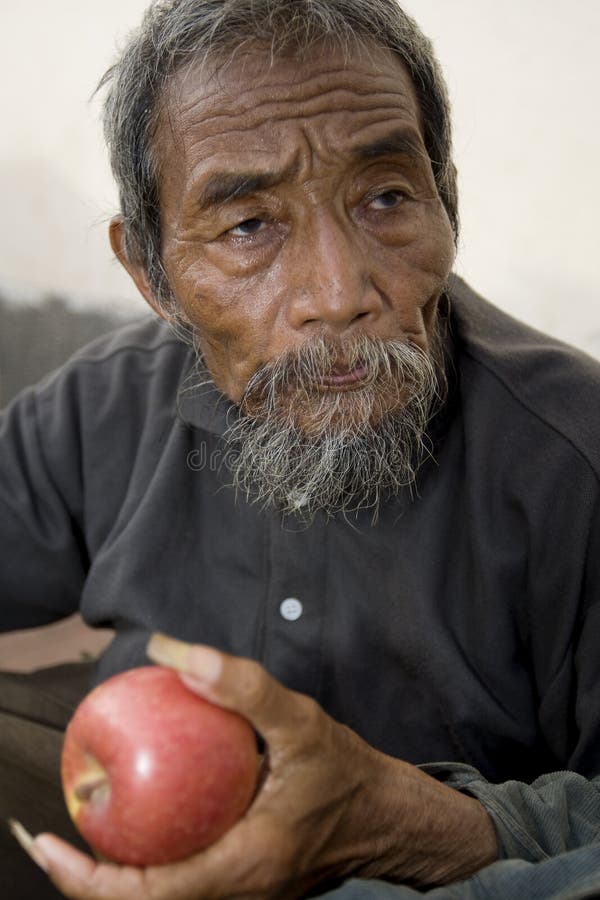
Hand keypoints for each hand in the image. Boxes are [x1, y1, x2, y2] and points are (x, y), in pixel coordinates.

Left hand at [20, 634, 496, 898]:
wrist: (390, 818)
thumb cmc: (348, 774)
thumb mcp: (301, 721)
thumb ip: (243, 687)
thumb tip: (176, 653)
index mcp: (243, 867)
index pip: (148, 894)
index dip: (88, 878)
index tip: (49, 842)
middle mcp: (236, 893)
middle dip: (87, 876)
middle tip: (54, 827)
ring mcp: (239, 893)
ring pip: (162, 895)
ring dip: (115, 871)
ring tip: (87, 820)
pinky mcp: (244, 881)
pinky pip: (183, 879)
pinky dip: (150, 857)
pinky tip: (141, 814)